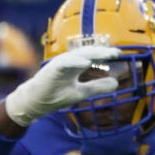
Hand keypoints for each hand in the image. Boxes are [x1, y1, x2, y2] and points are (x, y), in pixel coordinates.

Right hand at [4, 46, 120, 126]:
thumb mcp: (82, 93)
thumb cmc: (56, 95)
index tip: (119, 54)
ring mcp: (60, 64)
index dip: (105, 55)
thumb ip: (97, 87)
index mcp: (76, 65)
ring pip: (78, 55)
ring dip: (93, 54)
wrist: (35, 102)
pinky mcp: (52, 69)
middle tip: (117, 52)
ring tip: (107, 54)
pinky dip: (76, 62)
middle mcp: (69, 62)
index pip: (93, 56)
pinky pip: (65, 63)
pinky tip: (87, 62)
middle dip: (102, 52)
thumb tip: (116, 83)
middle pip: (88, 53)